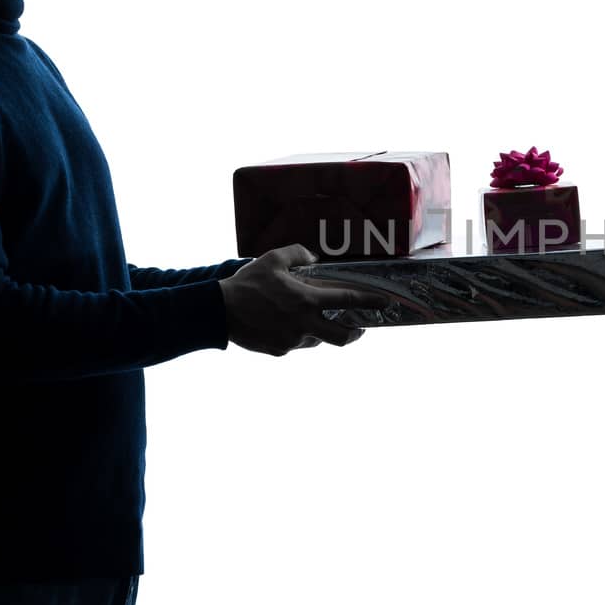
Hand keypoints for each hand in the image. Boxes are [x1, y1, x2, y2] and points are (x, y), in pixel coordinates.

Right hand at [217, 245, 386, 356]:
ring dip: (322, 330)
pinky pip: (296, 344)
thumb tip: (312, 258)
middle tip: (359, 326)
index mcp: (307, 300)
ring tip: (313, 319)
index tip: (387, 303)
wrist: (218, 312)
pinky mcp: (280, 351)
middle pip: (342, 336)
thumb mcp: (273, 259)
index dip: (371, 301)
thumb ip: (298, 254)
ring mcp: (293, 341)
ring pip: (318, 339)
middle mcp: (304, 323)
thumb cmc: (247, 284)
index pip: (349, 300)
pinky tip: (285, 325)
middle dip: (356, 332)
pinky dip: (297, 335)